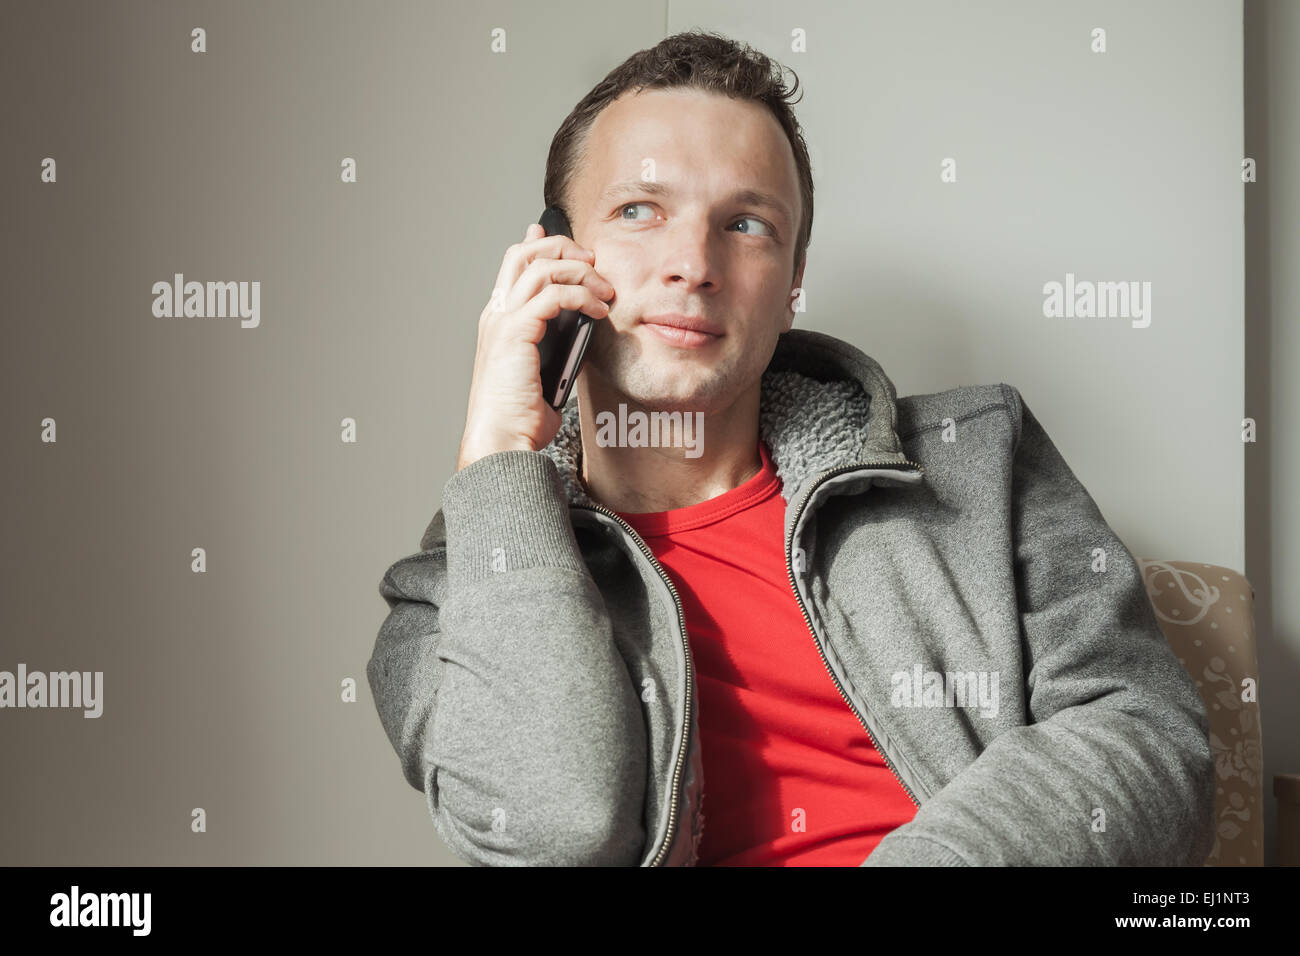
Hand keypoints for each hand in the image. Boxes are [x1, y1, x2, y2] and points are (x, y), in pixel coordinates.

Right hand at [456, 222, 614, 470]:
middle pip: (524, 255)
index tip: (573, 248)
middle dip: (563, 248)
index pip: (514, 266)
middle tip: (593, 263)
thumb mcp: (545, 375)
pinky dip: (581, 296)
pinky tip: (599, 311)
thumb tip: (580, 339)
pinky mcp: (515, 333)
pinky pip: (553, 295)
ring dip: (579, 272)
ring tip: (604, 291)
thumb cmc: (520, 419)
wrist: (502, 441)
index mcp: (499, 322)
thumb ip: (557, 350)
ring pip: (540, 268)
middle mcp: (496, 315)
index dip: (541, 246)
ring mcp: (502, 322)